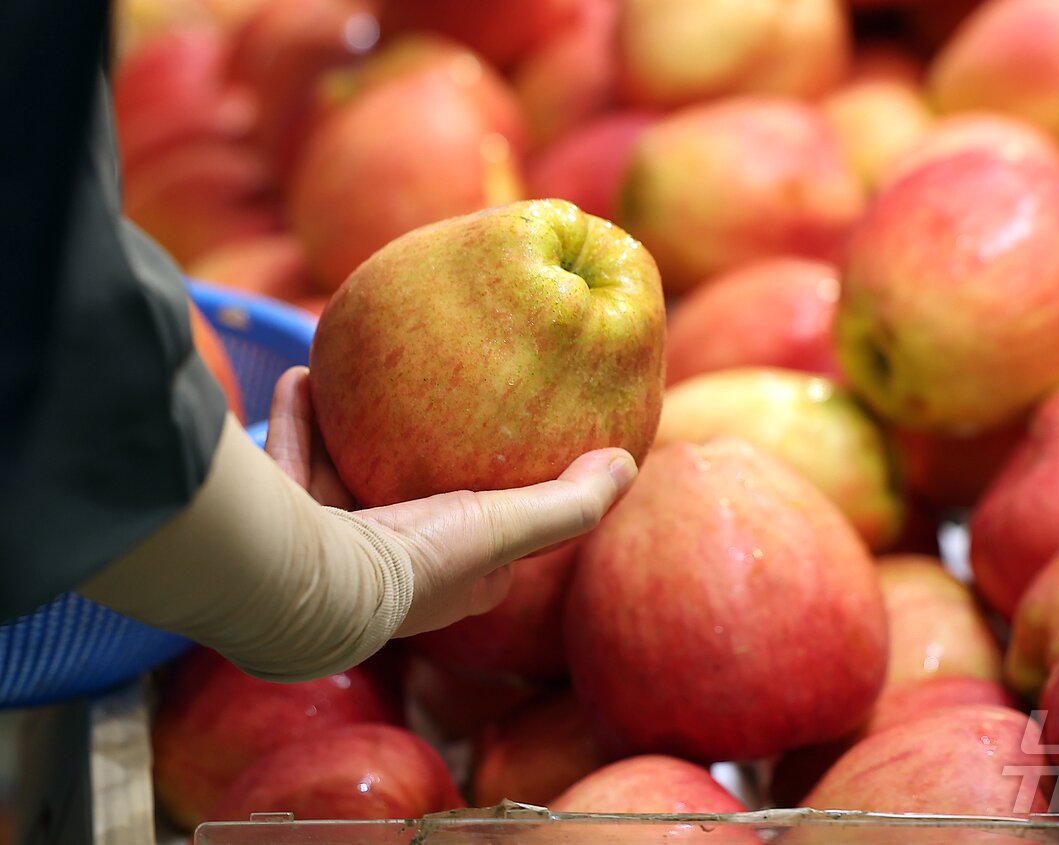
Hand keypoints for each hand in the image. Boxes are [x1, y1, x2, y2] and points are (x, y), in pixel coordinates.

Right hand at [264, 366, 637, 636]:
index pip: (489, 551)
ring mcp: (327, 544)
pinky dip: (299, 418)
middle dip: (418, 467)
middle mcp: (385, 571)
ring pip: (341, 476)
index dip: (507, 519)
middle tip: (431, 419)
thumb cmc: (418, 560)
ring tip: (362, 385)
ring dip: (349, 432)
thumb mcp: (510, 526)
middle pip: (411, 507)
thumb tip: (626, 463)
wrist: (304, 582)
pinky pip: (289, 457)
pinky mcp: (280, 516)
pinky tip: (305, 374)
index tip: (517, 472)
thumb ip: (571, 502)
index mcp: (445, 582)